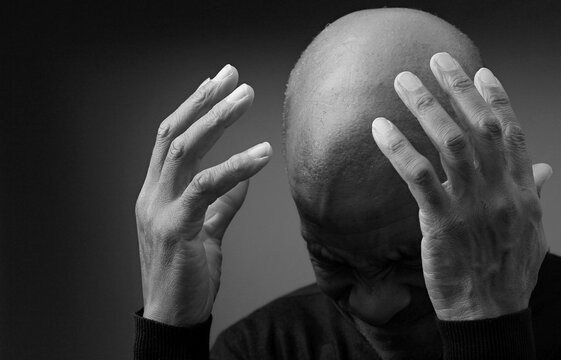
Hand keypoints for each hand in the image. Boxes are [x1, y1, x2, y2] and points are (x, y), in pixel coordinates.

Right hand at [135, 65, 271, 325]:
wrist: (172, 318)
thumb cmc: (187, 275)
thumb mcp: (206, 232)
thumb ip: (220, 205)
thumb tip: (243, 183)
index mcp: (157, 193)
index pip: (171, 139)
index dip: (193, 107)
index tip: (218, 83)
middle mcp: (152, 195)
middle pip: (174, 134)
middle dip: (204, 101)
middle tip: (233, 76)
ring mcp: (159, 210)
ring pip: (184, 151)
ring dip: (216, 120)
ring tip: (245, 98)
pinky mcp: (176, 229)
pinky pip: (205, 189)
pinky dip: (235, 168)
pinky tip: (261, 155)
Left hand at [371, 52, 551, 320]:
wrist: (490, 314)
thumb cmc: (506, 272)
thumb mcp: (530, 230)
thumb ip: (533, 194)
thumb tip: (544, 170)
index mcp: (520, 189)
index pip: (511, 132)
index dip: (495, 99)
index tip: (479, 72)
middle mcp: (501, 189)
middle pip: (480, 125)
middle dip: (457, 88)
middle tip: (435, 60)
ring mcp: (472, 204)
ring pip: (450, 142)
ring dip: (424, 107)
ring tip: (401, 82)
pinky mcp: (443, 222)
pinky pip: (418, 175)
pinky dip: (398, 148)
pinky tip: (379, 128)